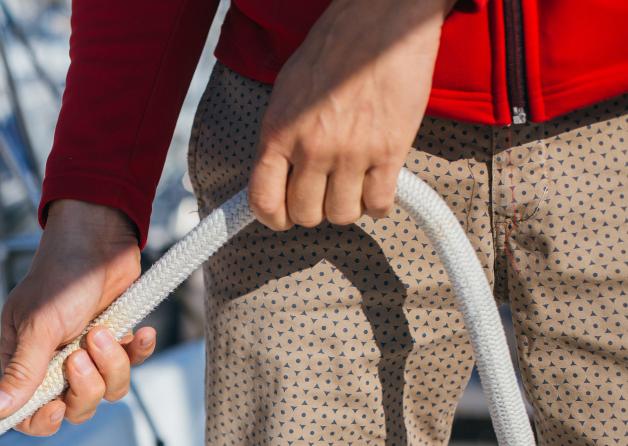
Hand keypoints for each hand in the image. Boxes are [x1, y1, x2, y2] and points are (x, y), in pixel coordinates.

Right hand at [0, 199, 156, 435]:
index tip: (56, 405)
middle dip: (85, 386)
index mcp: (24, 360)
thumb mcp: (38, 326)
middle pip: (74, 407)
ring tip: (105, 331)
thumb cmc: (60, 275)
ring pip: (107, 390)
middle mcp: (54, 363)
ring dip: (112, 364)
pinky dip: (138, 351)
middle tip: (82, 353)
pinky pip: (132, 366)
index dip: (43, 419)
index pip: (27, 412)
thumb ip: (22, 371)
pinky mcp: (116, 341)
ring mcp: (87, 353)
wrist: (99, 238)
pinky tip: (140, 332)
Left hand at [249, 0, 456, 228]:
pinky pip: (379, 203)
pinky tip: (378, 188)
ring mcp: (351, 152)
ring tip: (351, 188)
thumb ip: (281, 134)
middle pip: (306, 214)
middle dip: (314, 210)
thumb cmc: (336, 47)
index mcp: (280, 131)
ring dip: (347, 207)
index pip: (264, 199)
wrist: (384, 19)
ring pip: (342, 215)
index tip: (282, 218)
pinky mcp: (389, 151)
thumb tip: (276, 170)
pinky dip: (379, 204)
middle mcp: (312, 147)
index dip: (272, 218)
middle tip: (323, 194)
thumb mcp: (288, 89)